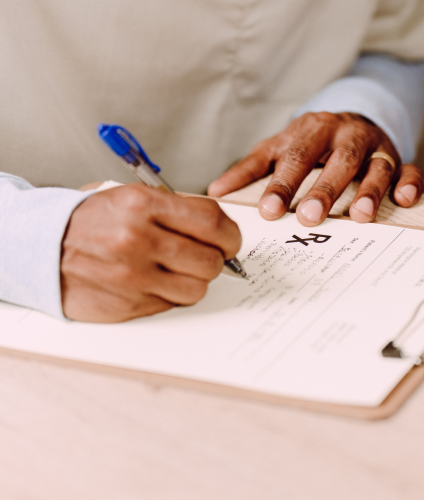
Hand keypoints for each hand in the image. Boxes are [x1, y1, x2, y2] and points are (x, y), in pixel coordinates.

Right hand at [61, 184, 241, 322]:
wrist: (41, 247)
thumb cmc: (92, 221)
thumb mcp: (130, 198)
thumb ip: (176, 210)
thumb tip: (221, 230)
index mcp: (142, 205)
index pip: (213, 222)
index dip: (230, 235)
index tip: (229, 240)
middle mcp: (137, 240)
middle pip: (211, 260)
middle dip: (216, 260)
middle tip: (205, 256)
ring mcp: (131, 276)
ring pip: (197, 289)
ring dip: (194, 281)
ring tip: (178, 270)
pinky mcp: (127, 304)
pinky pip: (172, 305)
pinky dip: (171, 295)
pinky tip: (155, 282)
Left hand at [207, 112, 423, 225]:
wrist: (351, 119)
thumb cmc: (310, 142)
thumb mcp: (278, 148)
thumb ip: (250, 169)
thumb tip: (214, 192)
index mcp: (311, 131)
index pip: (296, 158)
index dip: (283, 185)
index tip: (269, 211)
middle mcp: (345, 136)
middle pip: (336, 162)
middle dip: (324, 190)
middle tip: (309, 217)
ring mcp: (375, 147)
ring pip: (376, 166)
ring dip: (369, 191)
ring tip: (360, 217)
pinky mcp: (398, 159)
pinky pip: (410, 169)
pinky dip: (410, 183)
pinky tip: (404, 200)